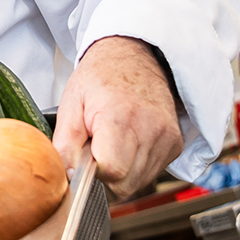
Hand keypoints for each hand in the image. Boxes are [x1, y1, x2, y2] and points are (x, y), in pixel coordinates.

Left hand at [53, 36, 183, 199]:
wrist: (134, 55)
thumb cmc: (100, 77)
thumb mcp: (71, 104)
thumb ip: (64, 145)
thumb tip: (64, 177)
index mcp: (120, 117)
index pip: (112, 171)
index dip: (94, 171)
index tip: (87, 155)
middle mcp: (150, 129)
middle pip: (125, 184)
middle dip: (107, 175)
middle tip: (98, 146)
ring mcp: (166, 137)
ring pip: (138, 183)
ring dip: (122, 171)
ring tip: (114, 141)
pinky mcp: (175, 143)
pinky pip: (151, 173)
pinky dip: (137, 165)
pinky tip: (129, 142)